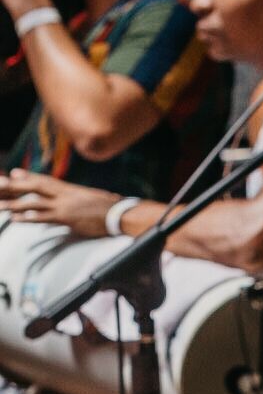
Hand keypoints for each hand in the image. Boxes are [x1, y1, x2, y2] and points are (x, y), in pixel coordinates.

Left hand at [0, 170, 115, 236]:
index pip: (43, 180)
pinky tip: (17, 219)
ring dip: (15, 204)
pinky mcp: (67, 218)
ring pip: (34, 202)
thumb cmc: (107, 207)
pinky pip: (44, 217)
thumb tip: (70, 196)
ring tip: (0, 207)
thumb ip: (75, 196)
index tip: (11, 174)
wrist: (120, 214)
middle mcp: (63, 194)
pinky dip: (29, 217)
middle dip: (14, 187)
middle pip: (33, 188)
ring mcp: (64, 206)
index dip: (26, 177)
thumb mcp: (89, 197)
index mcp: (68, 188)